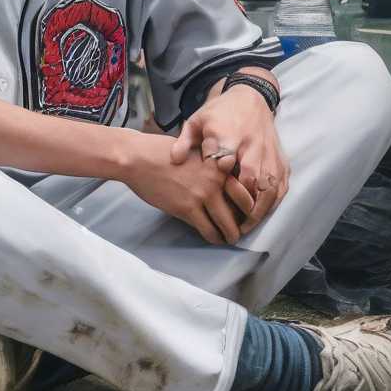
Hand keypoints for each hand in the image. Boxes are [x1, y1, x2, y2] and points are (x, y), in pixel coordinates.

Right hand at [121, 128, 257, 246]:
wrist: (139, 158)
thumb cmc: (162, 152)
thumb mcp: (196, 151)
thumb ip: (211, 165)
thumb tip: (219, 180)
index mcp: (221, 164)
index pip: (246, 187)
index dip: (250, 202)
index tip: (249, 210)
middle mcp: (217, 179)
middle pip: (242, 207)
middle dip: (245, 221)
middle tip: (244, 229)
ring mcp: (203, 195)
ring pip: (226, 222)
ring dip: (230, 234)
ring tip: (230, 239)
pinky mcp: (187, 208)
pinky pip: (207, 229)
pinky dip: (213, 238)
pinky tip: (214, 239)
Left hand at [170, 85, 288, 232]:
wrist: (250, 97)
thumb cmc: (218, 113)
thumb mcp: (196, 121)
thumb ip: (184, 141)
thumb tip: (173, 159)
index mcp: (230, 134)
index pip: (226, 157)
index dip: (220, 173)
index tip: (211, 192)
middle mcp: (252, 144)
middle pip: (251, 176)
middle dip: (242, 203)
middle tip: (231, 226)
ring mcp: (268, 152)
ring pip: (269, 184)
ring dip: (259, 208)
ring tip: (245, 227)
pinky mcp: (279, 157)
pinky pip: (281, 184)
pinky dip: (273, 202)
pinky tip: (260, 215)